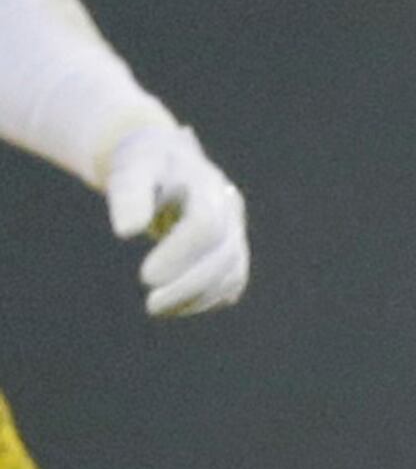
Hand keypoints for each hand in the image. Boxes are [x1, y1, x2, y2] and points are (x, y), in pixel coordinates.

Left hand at [103, 118, 247, 318]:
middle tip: (151, 305)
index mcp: (206, 186)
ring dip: (197, 297)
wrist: (165, 160)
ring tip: (157, 308)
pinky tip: (176, 306)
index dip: (180, 254)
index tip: (146, 277)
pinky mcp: (231, 248)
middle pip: (224, 254)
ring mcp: (236, 230)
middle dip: (190, 285)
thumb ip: (129, 195)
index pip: (206, 225)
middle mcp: (229, 210)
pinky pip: (230, 280)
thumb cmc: (144, 165)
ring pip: (232, 272)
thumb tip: (127, 232)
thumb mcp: (131, 170)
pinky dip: (206, 298)